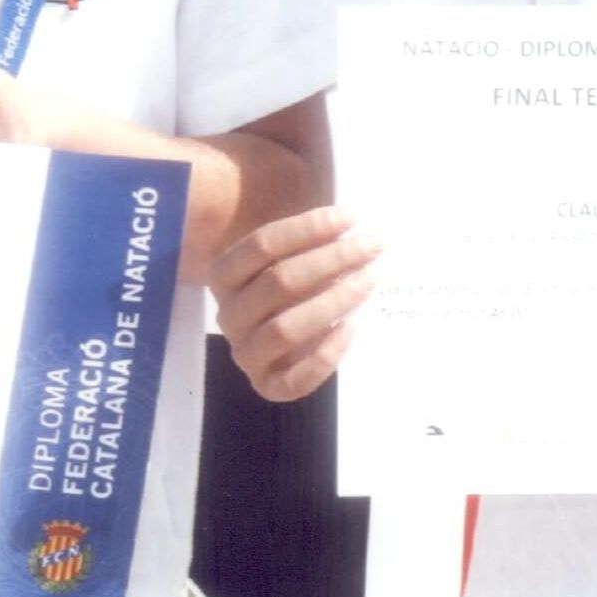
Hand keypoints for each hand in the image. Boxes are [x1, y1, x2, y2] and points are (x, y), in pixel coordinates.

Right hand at [211, 205, 378, 402]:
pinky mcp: (268, 385)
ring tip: (369, 280)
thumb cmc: (293, 272)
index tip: (351, 217)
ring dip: (332, 302)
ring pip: (285, 328)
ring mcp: (246, 353)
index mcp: (224, 274)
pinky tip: (352, 327)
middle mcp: (229, 315)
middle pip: (279, 281)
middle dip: (332, 260)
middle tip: (372, 246)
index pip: (262, 244)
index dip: (309, 227)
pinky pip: (293, 380)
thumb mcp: (291, 244)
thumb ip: (307, 226)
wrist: (287, 326)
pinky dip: (325, 355)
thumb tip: (345, 211)